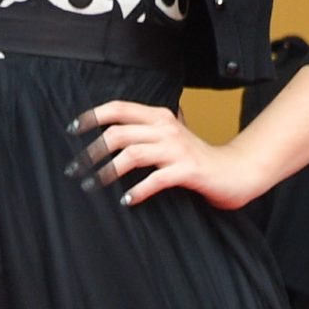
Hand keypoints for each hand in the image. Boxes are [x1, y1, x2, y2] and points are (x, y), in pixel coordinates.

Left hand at [70, 101, 269, 209]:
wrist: (235, 171)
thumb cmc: (195, 158)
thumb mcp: (167, 138)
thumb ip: (143, 133)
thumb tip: (104, 137)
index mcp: (159, 116)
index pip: (119, 108)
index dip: (93, 116)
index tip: (72, 130)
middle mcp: (167, 128)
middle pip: (118, 133)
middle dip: (92, 152)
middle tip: (75, 170)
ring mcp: (178, 149)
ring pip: (132, 154)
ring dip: (107, 172)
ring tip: (93, 185)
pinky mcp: (188, 170)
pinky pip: (156, 179)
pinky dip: (138, 191)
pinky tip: (127, 201)